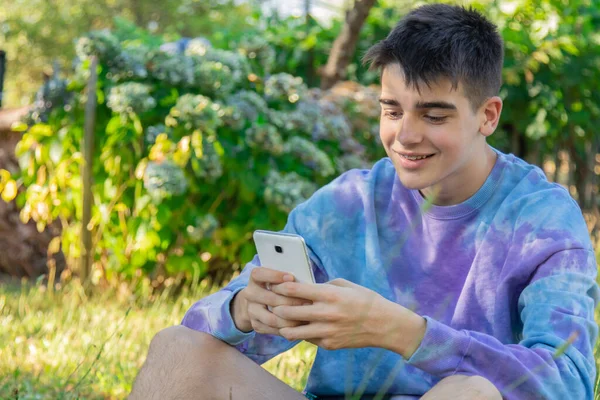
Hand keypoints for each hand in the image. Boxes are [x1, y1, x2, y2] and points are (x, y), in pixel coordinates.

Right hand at [232, 267, 307, 333]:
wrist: (258, 302)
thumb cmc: (276, 286)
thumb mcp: (278, 278)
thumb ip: (287, 279)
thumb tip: (304, 283)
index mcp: (255, 278)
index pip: (260, 274)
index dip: (275, 276)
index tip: (291, 277)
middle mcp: (249, 293)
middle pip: (271, 299)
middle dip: (291, 301)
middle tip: (308, 302)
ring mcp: (251, 310)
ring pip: (272, 318)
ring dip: (290, 319)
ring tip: (305, 316)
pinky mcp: (256, 324)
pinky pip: (273, 329)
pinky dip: (287, 329)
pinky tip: (299, 326)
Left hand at [270, 278, 426, 355]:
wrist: (384, 325)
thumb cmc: (365, 300)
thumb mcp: (346, 284)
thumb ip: (324, 285)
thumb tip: (305, 285)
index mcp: (329, 295)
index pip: (295, 290)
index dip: (280, 287)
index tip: (274, 285)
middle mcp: (325, 314)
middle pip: (288, 312)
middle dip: (277, 307)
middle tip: (273, 303)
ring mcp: (326, 332)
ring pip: (292, 331)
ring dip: (284, 324)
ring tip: (281, 319)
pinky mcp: (328, 344)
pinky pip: (307, 338)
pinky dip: (302, 332)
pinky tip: (301, 326)